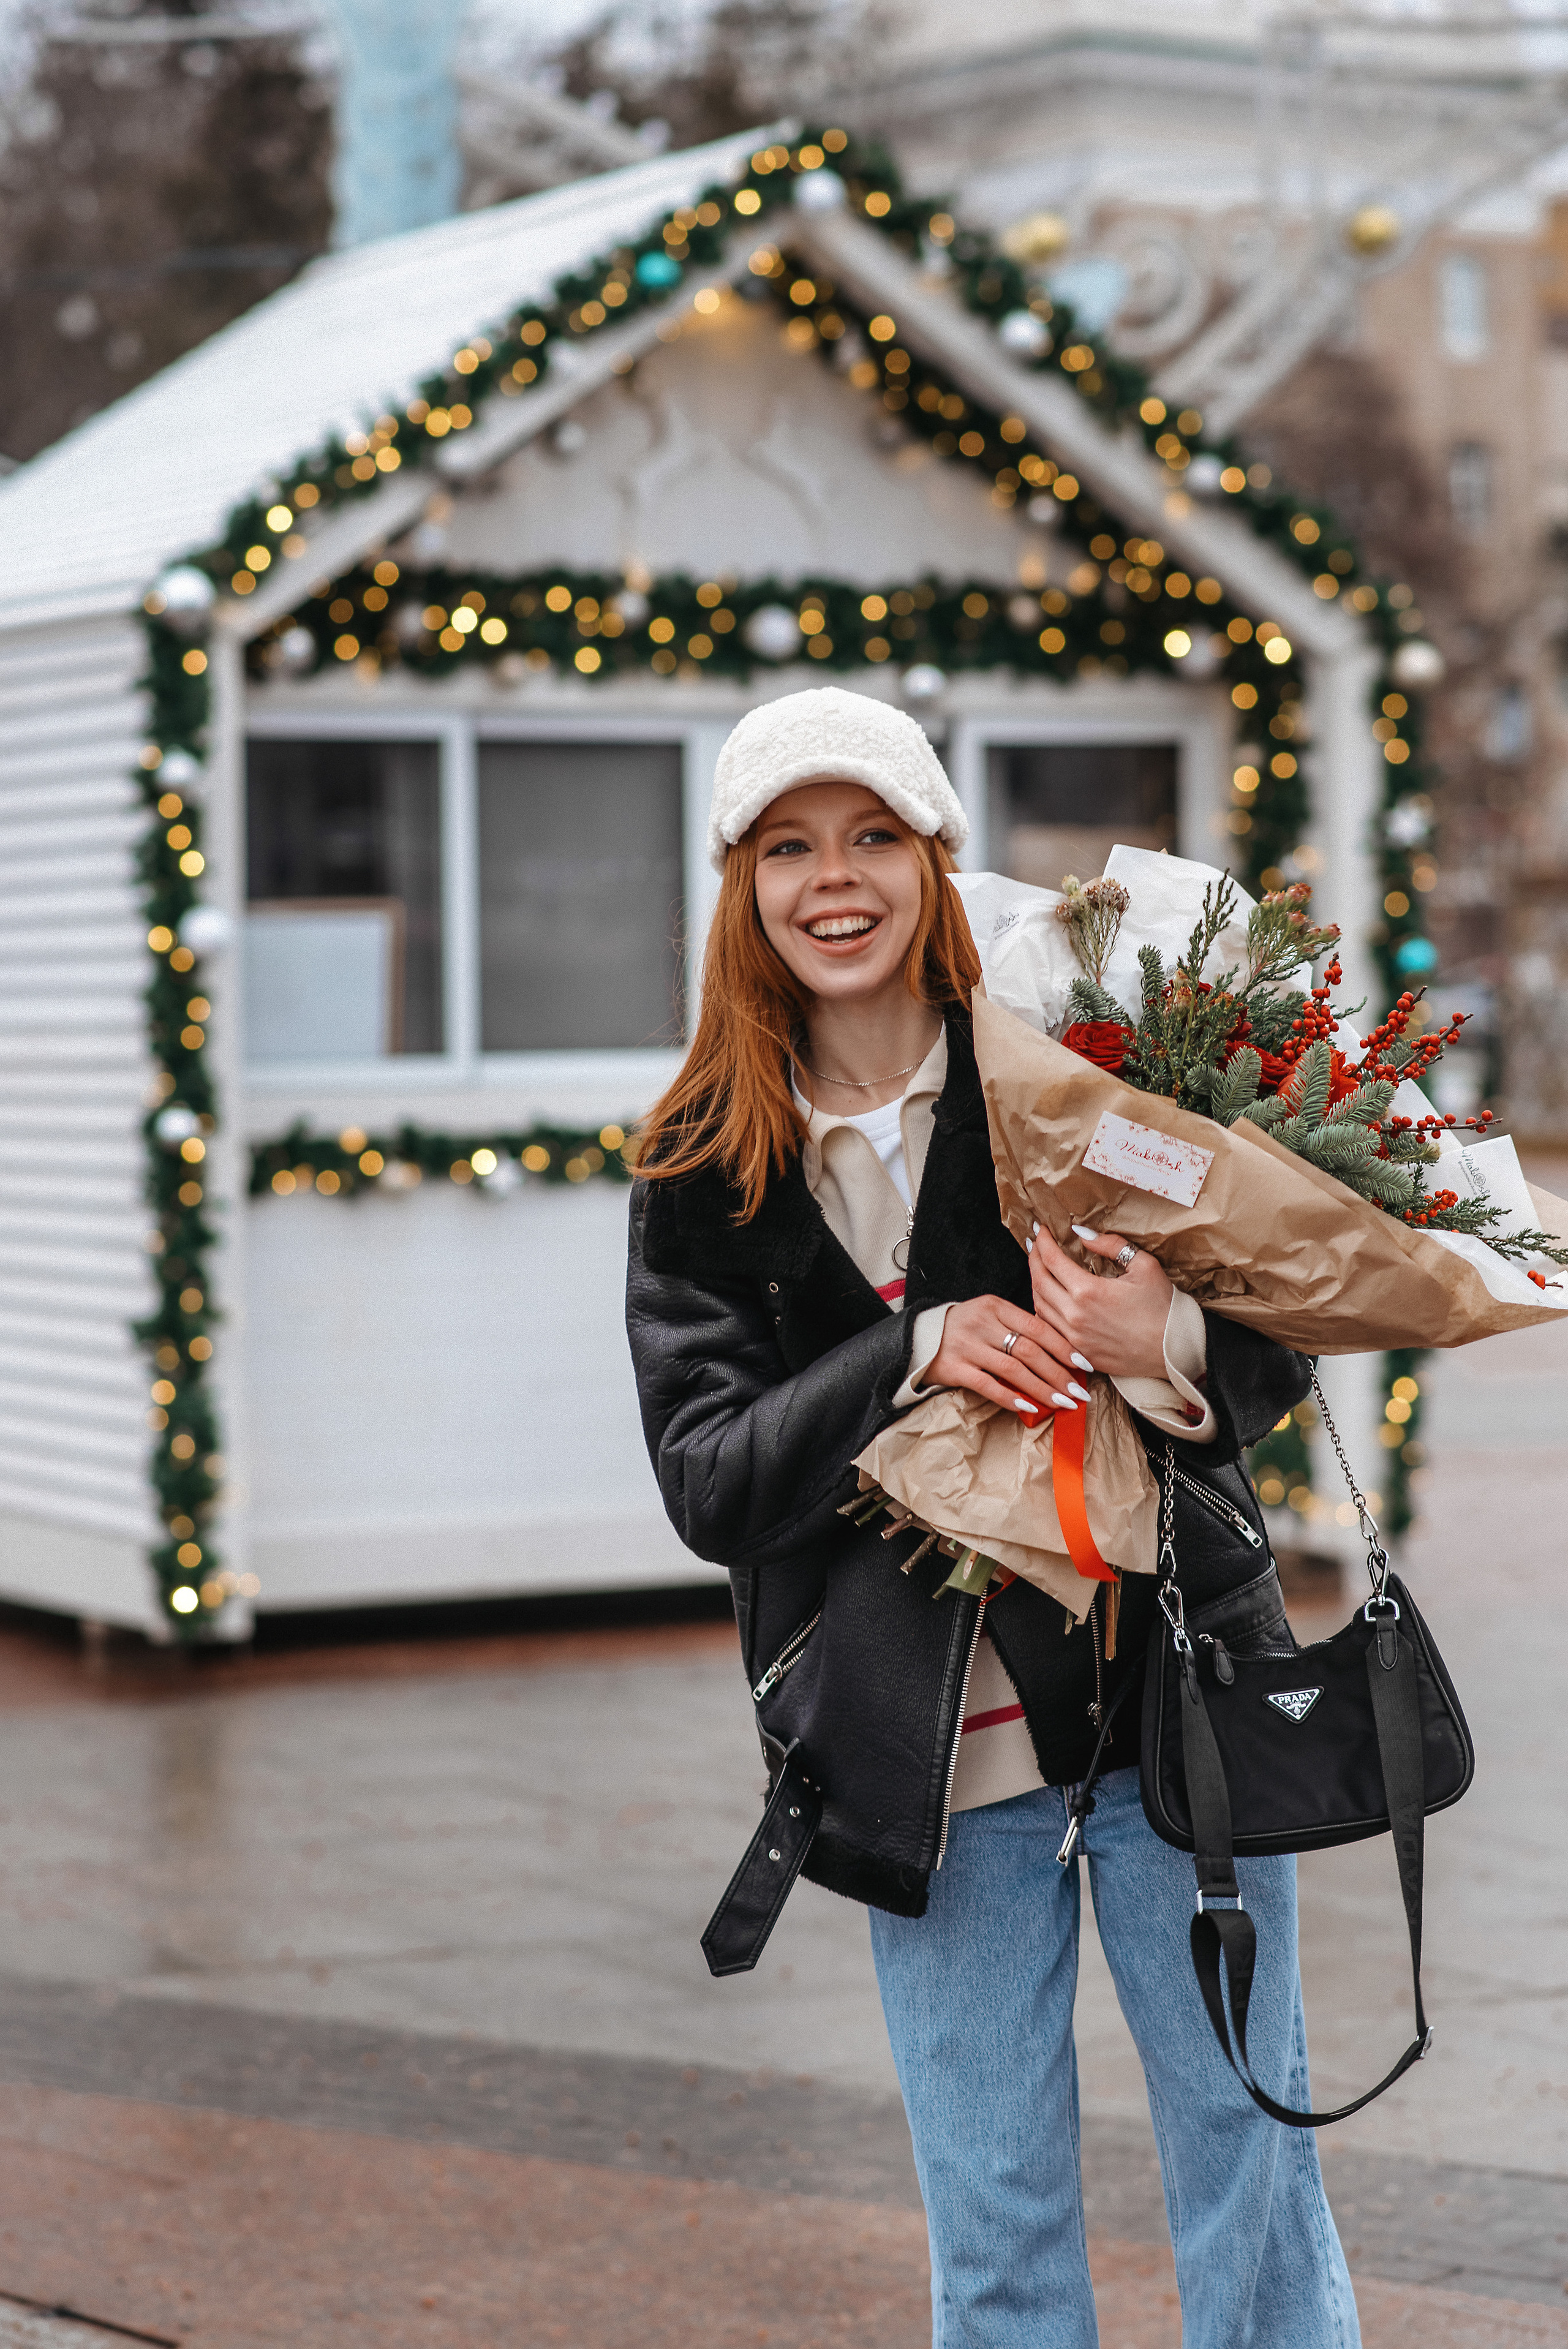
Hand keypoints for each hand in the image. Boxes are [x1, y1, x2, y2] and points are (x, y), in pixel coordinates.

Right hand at [920, 1293, 1088, 1420]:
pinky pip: (987, 1385)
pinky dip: (1010, 1397)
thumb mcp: (990, 1316)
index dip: (1064, 1347)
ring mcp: (967, 1346)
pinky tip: (1028, 1407)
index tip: (1084, 1364)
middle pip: (1029, 1350)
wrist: (918, 1336)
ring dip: (1041, 1388)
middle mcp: (982, 1323)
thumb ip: (1018, 1328)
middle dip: (1058, 1373)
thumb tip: (1060, 1353)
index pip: (1037, 1327)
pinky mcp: (953, 1368)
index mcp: (995, 1306)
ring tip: (1062, 1402)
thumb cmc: (965, 1328)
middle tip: (1079, 1391)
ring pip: (1012, 1369)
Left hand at [1027, 1226, 1172, 1382]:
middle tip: (1035, 1244)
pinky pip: (1049, 1328)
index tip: (1040, 1228)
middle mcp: (1074, 1316)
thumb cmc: (1163, 1308)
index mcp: (1087, 1291)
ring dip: (1035, 1283)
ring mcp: (1074, 1338)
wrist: (1174, 1351)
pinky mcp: (1079, 1353)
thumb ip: (1111, 1246)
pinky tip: (1048, 1299)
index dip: (1042, 1240)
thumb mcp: (1144, 1266)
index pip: (1051, 1259)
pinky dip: (1043, 1309)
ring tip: (1038, 1268)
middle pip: (1038, 1281)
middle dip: (1033, 1258)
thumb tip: (1083, 1234)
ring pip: (1039, 1306)